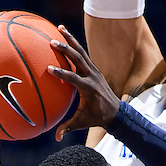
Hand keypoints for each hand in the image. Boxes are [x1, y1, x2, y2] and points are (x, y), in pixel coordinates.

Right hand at [48, 26, 120, 140]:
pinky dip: (74, 44)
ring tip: (59, 28)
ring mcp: (94, 70)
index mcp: (88, 89)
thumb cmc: (97, 118)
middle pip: (78, 59)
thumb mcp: (83, 123)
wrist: (116, 111)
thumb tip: (56, 138)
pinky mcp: (93, 68)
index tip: (50, 68)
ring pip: (81, 51)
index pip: (74, 79)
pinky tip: (64, 35)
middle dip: (66, 50)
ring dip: (70, 39)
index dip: (62, 74)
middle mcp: (92, 76)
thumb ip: (69, 128)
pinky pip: (82, 54)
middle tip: (52, 41)